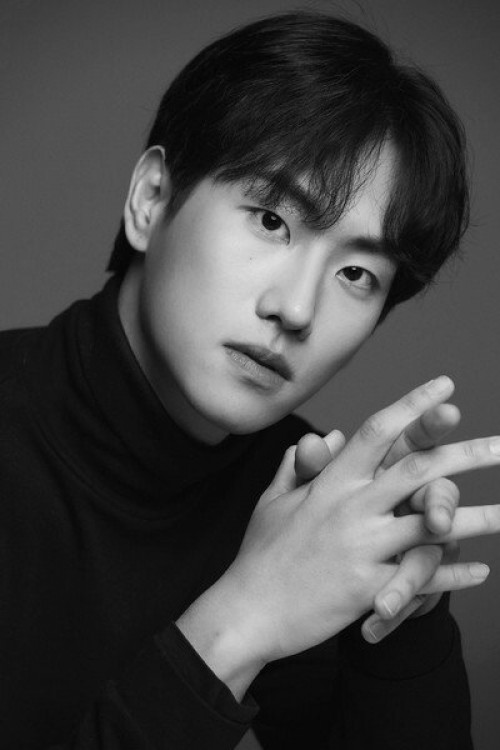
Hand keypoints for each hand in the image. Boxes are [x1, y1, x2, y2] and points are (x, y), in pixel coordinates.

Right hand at [221, 377, 499, 662]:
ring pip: (432, 526)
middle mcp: (350, 508)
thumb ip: (303, 465)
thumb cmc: (260, 552)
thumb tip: (330, 437)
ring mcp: (361, 548)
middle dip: (468, 453)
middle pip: (419, 470)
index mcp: (330, 483)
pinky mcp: (368, 589)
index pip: (377, 431)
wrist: (247, 610)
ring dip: (477, 518)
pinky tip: (480, 571)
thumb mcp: (275, 500)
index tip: (446, 386)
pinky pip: (421, 579)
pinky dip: (453, 575)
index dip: (413, 405)